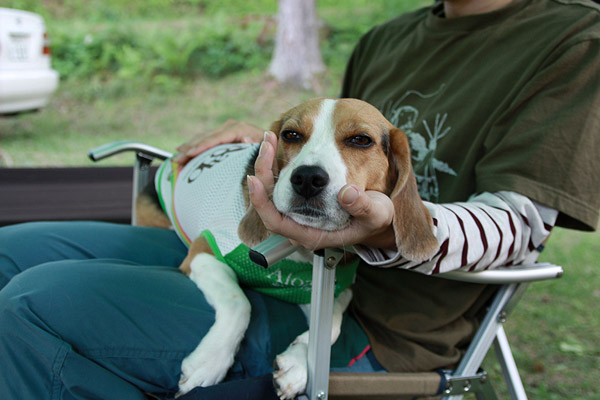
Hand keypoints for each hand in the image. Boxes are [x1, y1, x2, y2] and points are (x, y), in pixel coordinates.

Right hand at [173, 119, 264, 165]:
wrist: (275, 148)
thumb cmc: (271, 153)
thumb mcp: (267, 151)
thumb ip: (257, 146)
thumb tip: (244, 139)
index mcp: (241, 129)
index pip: (218, 137)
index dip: (203, 145)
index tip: (190, 153)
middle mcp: (233, 126)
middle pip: (207, 136)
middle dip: (190, 148)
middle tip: (176, 160)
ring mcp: (227, 130)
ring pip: (204, 137)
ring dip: (189, 148)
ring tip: (176, 159)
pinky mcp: (224, 135)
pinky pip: (206, 140)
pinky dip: (194, 147)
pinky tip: (184, 153)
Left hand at [247, 132, 396, 250]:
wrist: (378, 216)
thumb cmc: (376, 218)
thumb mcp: (376, 213)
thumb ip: (362, 206)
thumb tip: (346, 194)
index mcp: (313, 234)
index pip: (276, 222)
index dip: (261, 203)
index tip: (254, 178)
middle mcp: (300, 224)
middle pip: (269, 203)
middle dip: (263, 172)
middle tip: (267, 143)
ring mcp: (299, 212)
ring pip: (273, 191)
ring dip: (268, 164)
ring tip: (270, 138)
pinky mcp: (302, 199)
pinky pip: (282, 183)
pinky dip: (278, 164)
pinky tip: (279, 145)